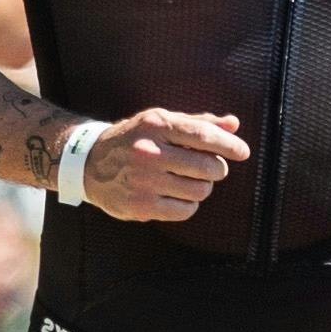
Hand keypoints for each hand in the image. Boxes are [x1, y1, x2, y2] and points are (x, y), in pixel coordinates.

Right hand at [71, 108, 244, 222]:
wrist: (88, 163)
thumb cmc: (135, 139)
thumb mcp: (161, 121)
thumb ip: (198, 122)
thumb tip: (233, 124)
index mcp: (156, 125)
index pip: (203, 135)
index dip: (229, 145)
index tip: (242, 152)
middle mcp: (149, 152)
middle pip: (207, 166)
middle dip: (216, 169)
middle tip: (210, 168)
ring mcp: (144, 181)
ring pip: (200, 190)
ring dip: (202, 187)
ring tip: (188, 180)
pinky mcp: (141, 206)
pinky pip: (186, 210)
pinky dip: (188, 204)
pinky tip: (176, 195)